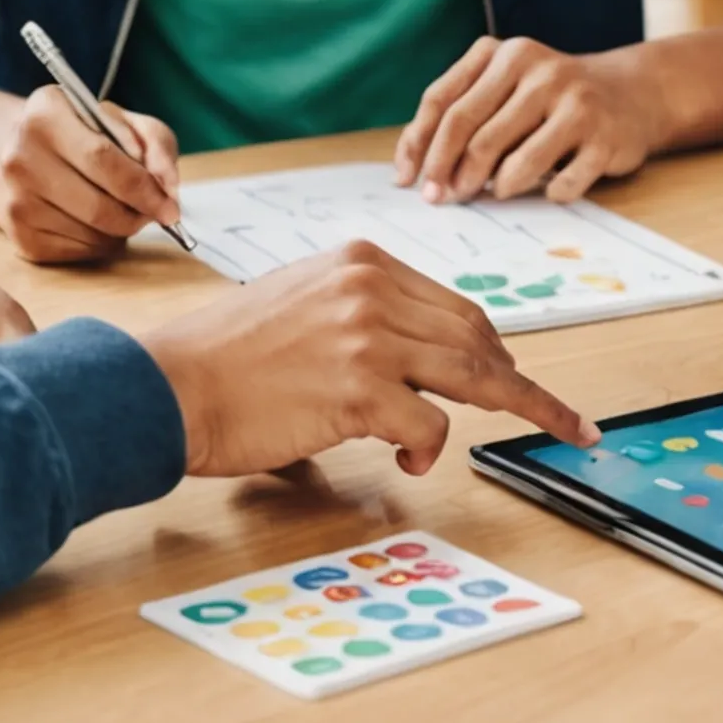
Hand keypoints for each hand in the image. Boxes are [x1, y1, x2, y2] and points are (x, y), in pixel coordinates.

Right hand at [0, 83, 181, 264]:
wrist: (10, 152)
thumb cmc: (78, 133)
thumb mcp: (118, 119)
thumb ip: (155, 143)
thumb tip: (169, 187)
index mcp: (45, 113)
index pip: (104, 160)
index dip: (145, 188)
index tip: (171, 205)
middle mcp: (20, 157)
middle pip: (99, 206)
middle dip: (138, 215)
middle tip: (154, 211)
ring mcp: (15, 201)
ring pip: (93, 234)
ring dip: (123, 230)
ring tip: (124, 210)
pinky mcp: (19, 237)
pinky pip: (80, 252)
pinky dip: (102, 243)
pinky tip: (97, 222)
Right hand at [137, 242, 597, 476]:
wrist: (168, 384)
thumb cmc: (225, 359)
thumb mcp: (302, 303)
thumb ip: (361, 316)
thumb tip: (420, 358)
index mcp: (360, 261)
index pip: (453, 304)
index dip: (493, 347)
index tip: (521, 374)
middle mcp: (370, 287)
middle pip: (476, 337)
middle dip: (520, 381)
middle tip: (554, 416)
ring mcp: (368, 336)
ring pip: (471, 375)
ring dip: (511, 409)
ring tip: (536, 431)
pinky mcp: (360, 388)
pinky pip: (431, 425)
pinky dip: (431, 450)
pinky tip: (408, 461)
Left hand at [394, 36, 664, 204]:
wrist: (630, 93)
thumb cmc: (549, 99)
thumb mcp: (505, 88)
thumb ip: (462, 114)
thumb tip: (413, 169)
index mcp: (503, 54)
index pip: (444, 101)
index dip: (420, 145)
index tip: (409, 181)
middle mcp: (539, 70)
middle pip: (473, 132)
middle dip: (449, 173)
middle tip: (443, 199)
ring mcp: (575, 102)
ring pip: (515, 162)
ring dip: (496, 188)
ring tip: (494, 194)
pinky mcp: (604, 137)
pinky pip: (561, 183)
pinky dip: (548, 194)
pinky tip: (549, 189)